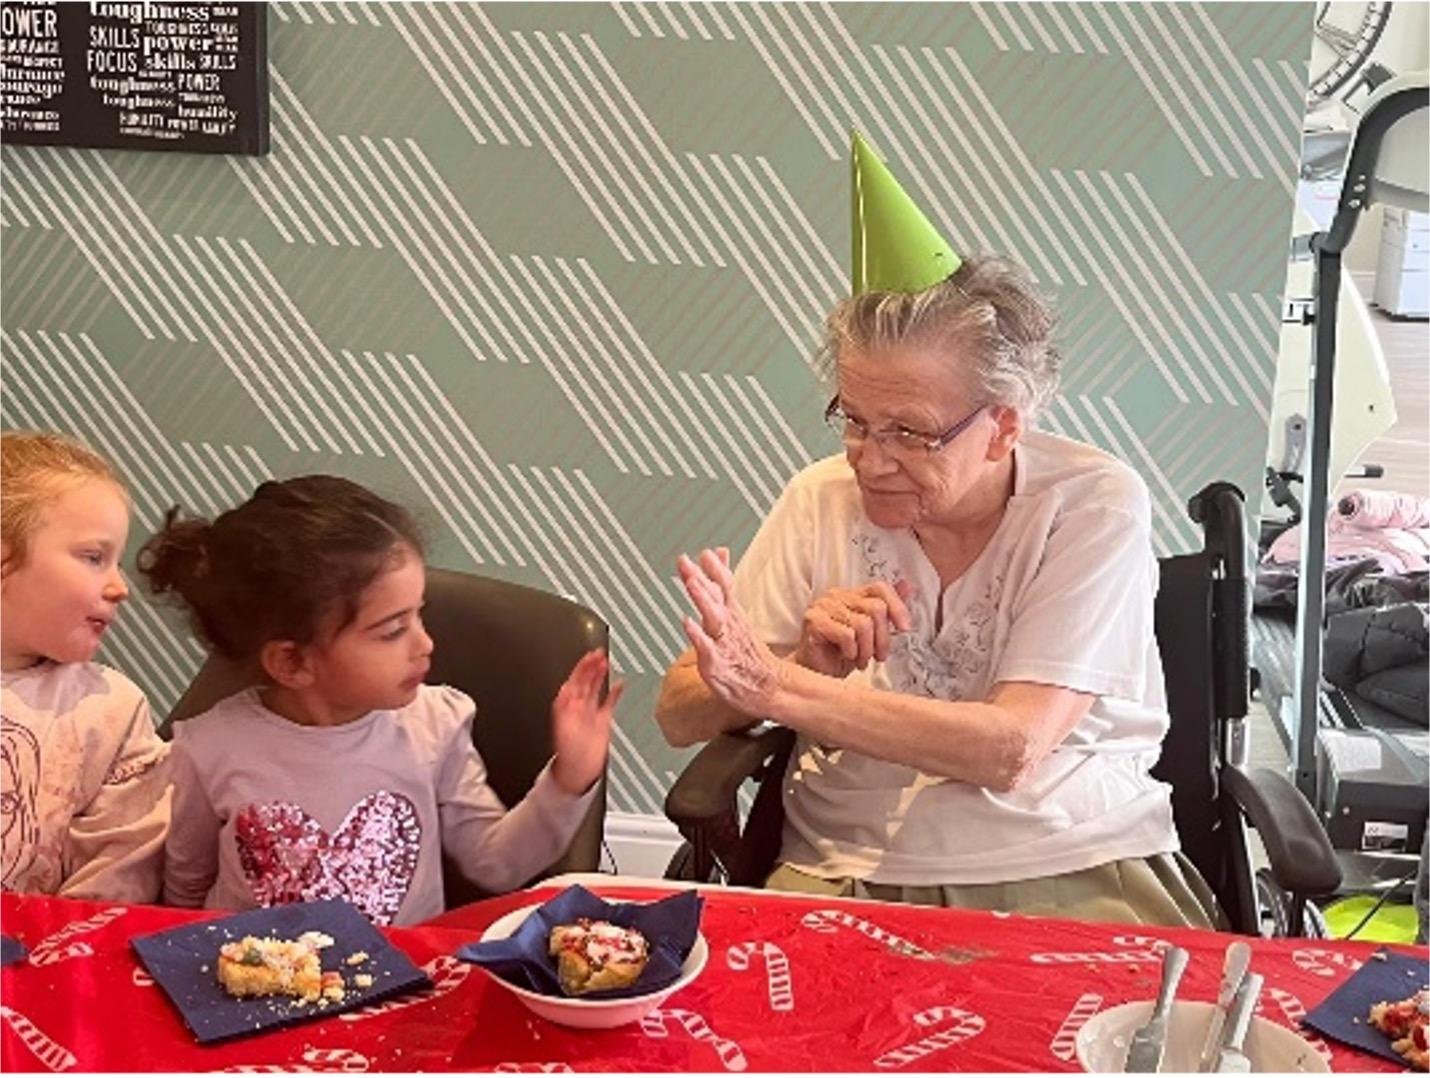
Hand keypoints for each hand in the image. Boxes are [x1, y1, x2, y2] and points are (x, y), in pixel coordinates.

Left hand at [550, 649, 622, 795]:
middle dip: (592, 666)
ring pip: (596, 687)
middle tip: (599, 653)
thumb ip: (566, 708)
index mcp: (567, 706)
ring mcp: (590, 713)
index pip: (575, 680)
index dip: (582, 666)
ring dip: (600, 674)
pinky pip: (608, 702)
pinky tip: (619, 684)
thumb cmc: (568, 754)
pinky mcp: (602, 721)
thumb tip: (568, 690)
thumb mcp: (563, 728)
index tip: (590, 655)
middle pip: (585, 680)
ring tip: (606, 662)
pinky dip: (614, 693)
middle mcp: (578, 707)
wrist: (577, 772)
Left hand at [677, 547, 785, 715]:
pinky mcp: (717, 663)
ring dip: (703, 600)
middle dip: (701, 578)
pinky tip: (688, 623)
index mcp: (732, 612)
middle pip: (715, 597)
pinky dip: (698, 635)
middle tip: (688, 563)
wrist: (768, 686)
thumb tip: (719, 553)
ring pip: (713, 618)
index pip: (723, 585)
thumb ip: (722, 582)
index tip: (705, 553)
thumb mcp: (735, 611)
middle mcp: (729, 624)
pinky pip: (706, 647)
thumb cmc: (746, 651)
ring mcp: (723, 643)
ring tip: (692, 584)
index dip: (714, 569)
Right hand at [792, 580, 913, 677]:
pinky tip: (847, 656)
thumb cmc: (840, 654)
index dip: (897, 607)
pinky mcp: (813, 621)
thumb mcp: (872, 634)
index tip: (904, 628)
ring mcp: (822, 606)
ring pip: (863, 624)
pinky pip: (846, 634)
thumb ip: (888, 610)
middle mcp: (836, 596)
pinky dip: (852, 650)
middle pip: (876, 608)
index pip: (880, 588)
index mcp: (851, 595)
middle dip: (883, 637)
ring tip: (862, 659)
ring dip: (867, 649)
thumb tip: (909, 587)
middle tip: (879, 655)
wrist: (816, 674)